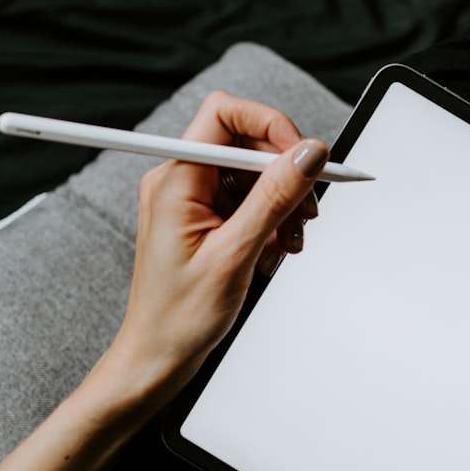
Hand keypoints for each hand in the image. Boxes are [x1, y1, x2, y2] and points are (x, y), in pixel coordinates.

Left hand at [107, 91, 329, 401]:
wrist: (160, 357)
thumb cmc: (179, 316)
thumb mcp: (235, 254)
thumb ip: (274, 197)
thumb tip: (309, 153)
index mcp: (176, 179)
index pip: (225, 113)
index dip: (271, 125)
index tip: (303, 156)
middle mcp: (183, 180)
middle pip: (249, 143)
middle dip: (285, 174)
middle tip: (305, 210)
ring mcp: (196, 198)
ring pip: (258, 173)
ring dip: (284, 204)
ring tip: (289, 241)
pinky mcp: (210, 216)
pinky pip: (254, 199)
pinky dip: (275, 220)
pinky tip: (276, 249)